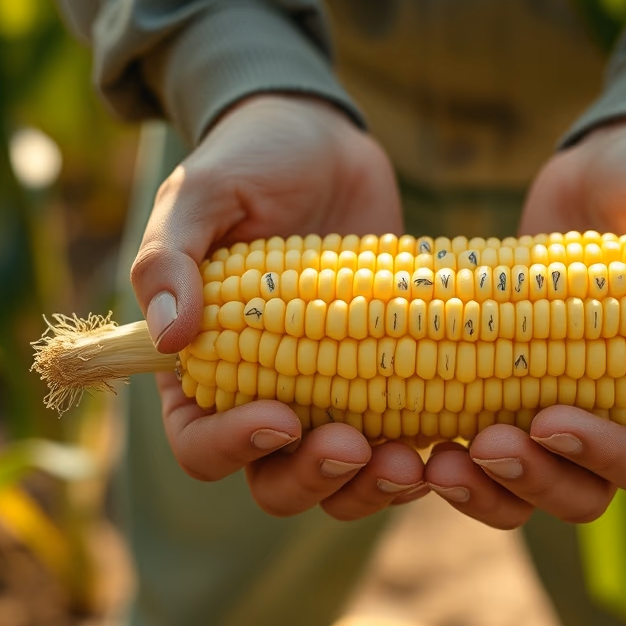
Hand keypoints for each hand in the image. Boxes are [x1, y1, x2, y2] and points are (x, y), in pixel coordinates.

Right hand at [132, 94, 427, 519]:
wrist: (327, 139)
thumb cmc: (250, 161)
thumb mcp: (201, 191)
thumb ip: (171, 257)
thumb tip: (171, 337)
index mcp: (202, 367)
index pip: (200, 442)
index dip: (233, 448)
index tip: (281, 418)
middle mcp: (261, 394)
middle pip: (275, 480)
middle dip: (313, 478)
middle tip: (354, 445)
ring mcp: (328, 392)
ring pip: (341, 478)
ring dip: (371, 487)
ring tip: (411, 460)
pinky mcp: (386, 378)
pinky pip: (401, 439)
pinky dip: (423, 453)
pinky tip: (453, 440)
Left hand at [425, 118, 625, 527]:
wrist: (604, 156)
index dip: (604, 457)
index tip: (550, 419)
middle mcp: (617, 415)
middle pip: (581, 491)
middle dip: (533, 481)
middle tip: (482, 445)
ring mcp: (554, 400)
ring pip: (522, 482)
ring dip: (482, 488)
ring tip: (438, 461)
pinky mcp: (501, 379)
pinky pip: (473, 436)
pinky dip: (443, 447)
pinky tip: (403, 434)